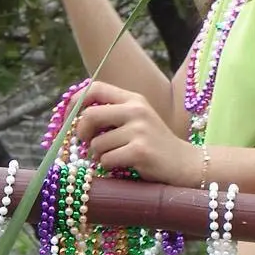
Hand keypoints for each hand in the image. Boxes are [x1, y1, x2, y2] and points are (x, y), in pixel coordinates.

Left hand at [73, 81, 200, 185]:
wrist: (185, 163)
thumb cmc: (155, 144)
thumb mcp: (138, 120)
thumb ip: (112, 114)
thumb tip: (73, 119)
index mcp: (134, 99)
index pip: (95, 88)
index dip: (75, 101)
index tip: (69, 117)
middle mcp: (136, 110)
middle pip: (90, 115)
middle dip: (81, 133)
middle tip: (85, 143)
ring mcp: (139, 130)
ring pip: (97, 144)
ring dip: (99, 156)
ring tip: (114, 157)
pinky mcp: (140, 151)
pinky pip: (107, 159)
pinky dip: (109, 166)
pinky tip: (123, 166)